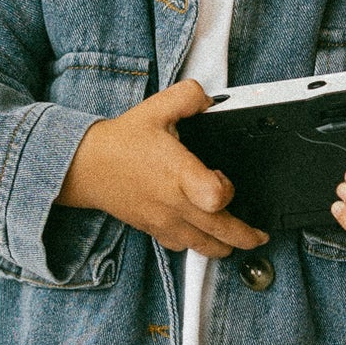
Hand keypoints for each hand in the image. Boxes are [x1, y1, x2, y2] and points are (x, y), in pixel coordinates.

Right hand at [56, 78, 269, 257]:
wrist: (86, 166)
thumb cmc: (120, 142)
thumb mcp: (157, 107)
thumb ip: (189, 96)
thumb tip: (211, 100)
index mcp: (178, 175)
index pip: (217, 198)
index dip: (228, 190)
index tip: (223, 178)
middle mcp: (175, 204)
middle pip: (221, 233)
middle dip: (246, 237)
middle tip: (259, 235)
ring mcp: (165, 222)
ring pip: (204, 247)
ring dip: (225, 246)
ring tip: (237, 241)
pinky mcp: (155, 230)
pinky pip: (183, 247)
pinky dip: (198, 245)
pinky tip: (203, 235)